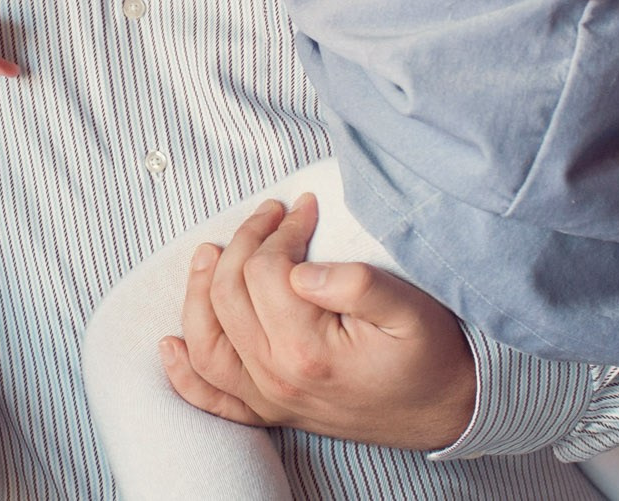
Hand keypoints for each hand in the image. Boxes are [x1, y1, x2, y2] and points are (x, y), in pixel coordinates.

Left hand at [161, 194, 477, 451]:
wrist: (448, 409)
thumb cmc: (430, 355)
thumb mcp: (410, 310)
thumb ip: (357, 283)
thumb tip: (301, 268)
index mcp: (308, 350)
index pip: (265, 269)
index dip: (282, 229)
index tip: (304, 208)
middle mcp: (277, 378)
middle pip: (229, 294)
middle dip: (244, 241)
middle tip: (271, 213)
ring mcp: (269, 398)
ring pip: (207, 340)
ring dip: (199, 292)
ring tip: (210, 253)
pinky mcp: (271, 410)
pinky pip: (213, 397)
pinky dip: (185, 373)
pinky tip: (171, 346)